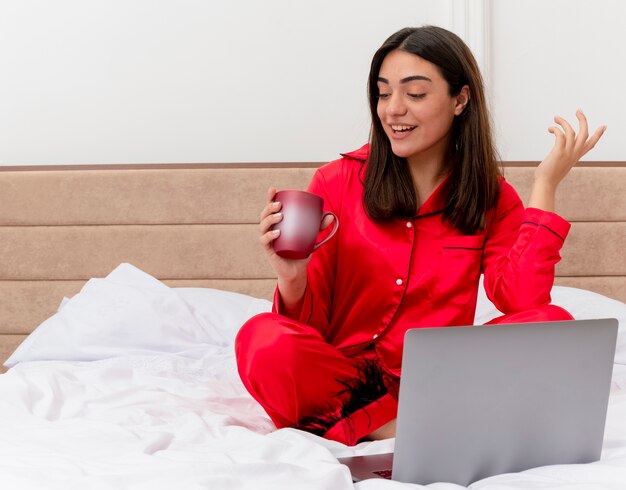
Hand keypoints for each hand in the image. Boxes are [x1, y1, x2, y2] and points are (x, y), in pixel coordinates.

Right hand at [259, 187, 334, 312]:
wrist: (297, 270)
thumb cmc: (301, 251)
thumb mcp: (312, 237)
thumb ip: (319, 226)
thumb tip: (330, 215)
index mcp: (278, 223)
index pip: (271, 208)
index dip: (270, 197)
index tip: (273, 189)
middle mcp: (270, 229)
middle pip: (264, 214)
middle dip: (269, 207)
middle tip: (280, 205)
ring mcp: (268, 240)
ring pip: (263, 226)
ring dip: (269, 219)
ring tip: (280, 216)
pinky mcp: (269, 250)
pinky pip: (265, 241)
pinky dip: (270, 236)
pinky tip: (277, 233)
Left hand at [529, 110, 605, 210]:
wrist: (545, 184)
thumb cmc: (549, 175)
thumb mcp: (561, 164)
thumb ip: (564, 157)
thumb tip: (559, 151)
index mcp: (576, 156)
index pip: (591, 144)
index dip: (598, 135)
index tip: (603, 126)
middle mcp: (574, 153)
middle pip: (585, 133)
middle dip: (583, 120)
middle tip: (578, 111)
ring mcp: (567, 152)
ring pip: (572, 131)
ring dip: (563, 122)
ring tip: (556, 118)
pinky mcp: (559, 152)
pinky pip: (561, 135)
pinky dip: (556, 129)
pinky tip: (550, 128)